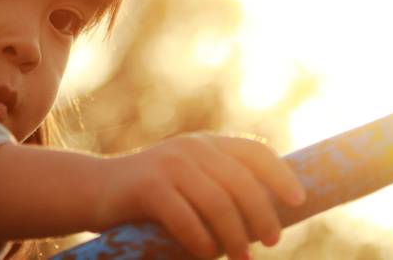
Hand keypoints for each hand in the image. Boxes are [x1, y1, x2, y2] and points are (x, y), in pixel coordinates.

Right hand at [91, 133, 305, 259]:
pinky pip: (186, 218)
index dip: (279, 175)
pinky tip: (205, 255)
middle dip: (262, 215)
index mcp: (206, 144)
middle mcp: (190, 148)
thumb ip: (221, 189)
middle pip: (242, 182)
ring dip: (235, 237)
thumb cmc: (152, 197)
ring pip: (218, 203)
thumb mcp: (189, 182)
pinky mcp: (148, 186)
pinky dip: (201, 242)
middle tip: (271, 242)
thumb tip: (268, 220)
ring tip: (242, 259)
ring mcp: (168, 164)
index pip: (254, 152)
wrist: (95, 190)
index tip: (297, 201)